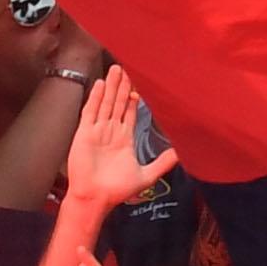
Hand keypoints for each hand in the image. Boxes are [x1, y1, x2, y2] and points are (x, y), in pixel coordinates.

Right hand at [59, 69, 149, 219]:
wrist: (96, 198)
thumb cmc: (117, 190)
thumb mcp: (146, 175)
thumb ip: (163, 163)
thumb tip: (181, 154)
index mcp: (124, 140)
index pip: (129, 113)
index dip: (134, 98)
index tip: (140, 83)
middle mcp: (110, 132)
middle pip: (117, 103)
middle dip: (123, 86)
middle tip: (128, 67)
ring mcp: (97, 131)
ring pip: (106, 103)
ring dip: (111, 87)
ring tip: (116, 69)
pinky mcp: (84, 134)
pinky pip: (91, 112)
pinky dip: (96, 98)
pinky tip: (101, 84)